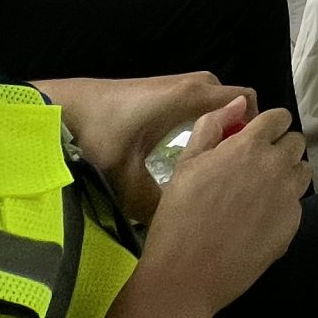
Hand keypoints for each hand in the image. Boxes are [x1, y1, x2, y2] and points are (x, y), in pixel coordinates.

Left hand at [39, 74, 249, 224]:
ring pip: (213, 103)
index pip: (245, 99)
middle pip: (232, 102)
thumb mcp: (126, 179)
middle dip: (237, 131)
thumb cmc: (99, 136)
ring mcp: (174, 86)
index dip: (255, 127)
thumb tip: (177, 232)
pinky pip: (196, 103)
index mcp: (190, 98)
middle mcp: (189, 85)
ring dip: (218, 127)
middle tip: (229, 167)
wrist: (63, 110)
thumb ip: (154, 206)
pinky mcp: (160, 92)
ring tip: (209, 164)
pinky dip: (201, 123)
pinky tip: (185, 154)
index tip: (247, 161)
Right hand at [135, 102, 310, 312]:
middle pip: (295, 142)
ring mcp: (288, 196)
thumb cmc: (179, 217)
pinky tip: (258, 221)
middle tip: (254, 167)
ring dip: (286, 174)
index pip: (278, 117)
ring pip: (301, 171)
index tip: (256, 137)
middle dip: (278, 148)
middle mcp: (276, 166)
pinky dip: (283, 205)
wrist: (185, 274)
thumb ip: (213, 126)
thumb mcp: (186, 163)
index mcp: (249, 146)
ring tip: (259, 193)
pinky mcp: (293, 224)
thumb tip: (239, 103)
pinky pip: (296, 203)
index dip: (268, 125)